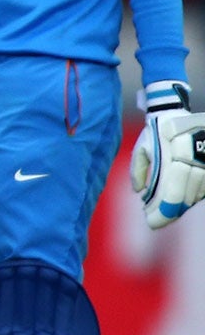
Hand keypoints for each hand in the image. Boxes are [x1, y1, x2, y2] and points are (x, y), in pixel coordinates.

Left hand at [131, 81, 204, 229]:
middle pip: (186, 196)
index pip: (171, 191)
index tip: (152, 222)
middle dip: (170, 212)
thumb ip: (138, 169)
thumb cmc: (155, 131)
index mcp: (174, 154)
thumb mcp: (142, 147)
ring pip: (197, 193)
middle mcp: (194, 158)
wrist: (176, 112)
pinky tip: (182, 200)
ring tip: (167, 211)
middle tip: (157, 220)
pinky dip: (193, 196)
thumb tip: (140, 192)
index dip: (162, 210)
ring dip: (182, 205)